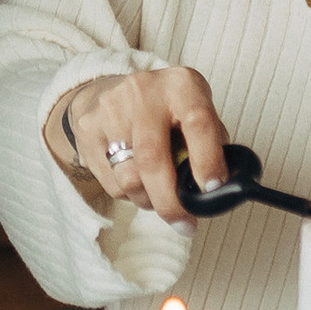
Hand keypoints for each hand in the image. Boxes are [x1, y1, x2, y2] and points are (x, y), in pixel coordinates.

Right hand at [40, 64, 231, 228]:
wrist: (108, 91)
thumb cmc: (165, 111)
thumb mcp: (195, 113)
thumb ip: (212, 145)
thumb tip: (222, 189)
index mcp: (181, 85)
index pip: (198, 123)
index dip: (207, 161)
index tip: (213, 190)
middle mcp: (143, 91)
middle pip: (153, 159)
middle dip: (171, 202)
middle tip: (185, 224)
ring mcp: (111, 109)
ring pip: (129, 178)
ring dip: (149, 201)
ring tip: (158, 198)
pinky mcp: (88, 129)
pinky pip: (111, 183)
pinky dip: (129, 194)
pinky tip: (137, 182)